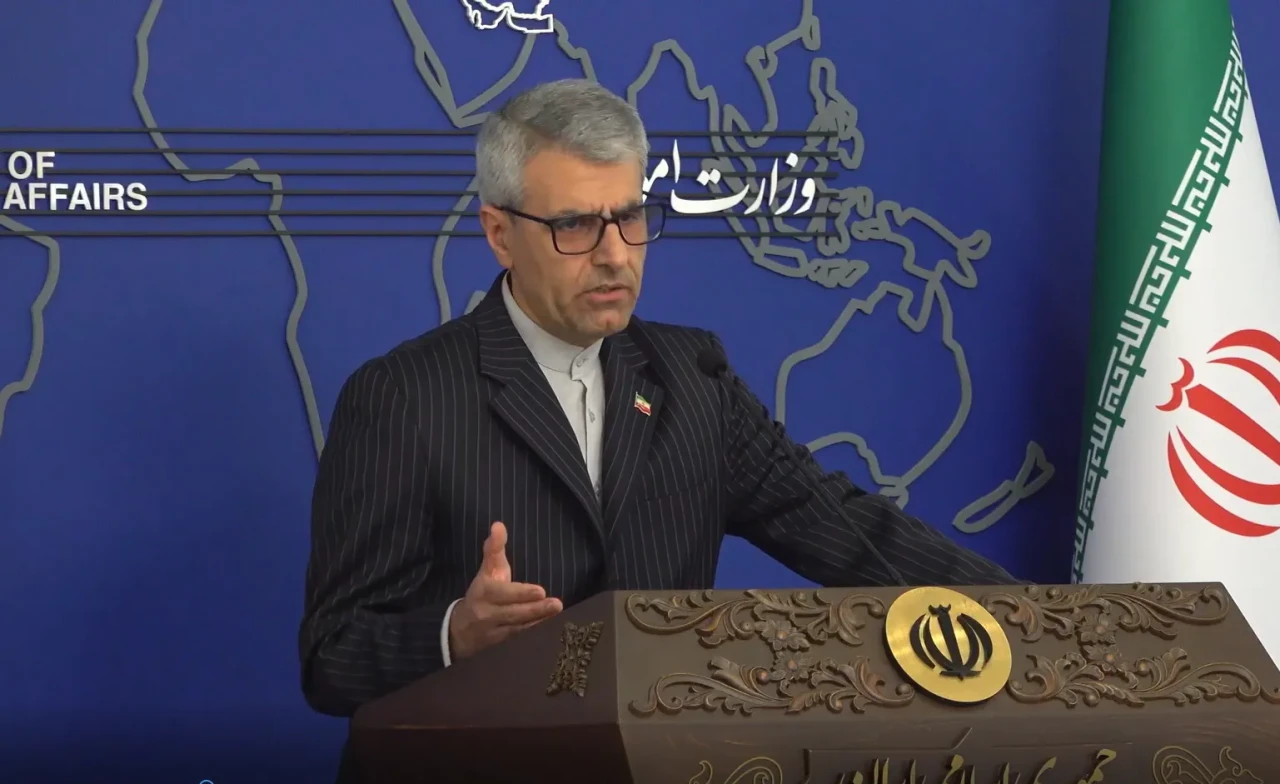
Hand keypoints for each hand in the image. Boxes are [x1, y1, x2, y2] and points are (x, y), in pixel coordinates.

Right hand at [448, 522, 561, 660]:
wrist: (460, 630)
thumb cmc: (482, 592)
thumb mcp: (487, 570)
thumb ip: (494, 548)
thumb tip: (498, 525)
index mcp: (484, 592)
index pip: (503, 593)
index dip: (521, 593)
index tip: (540, 591)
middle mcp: (487, 614)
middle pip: (513, 613)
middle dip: (535, 610)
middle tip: (557, 605)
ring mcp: (494, 633)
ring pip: (518, 629)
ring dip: (538, 624)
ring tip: (557, 617)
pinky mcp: (501, 646)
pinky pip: (518, 642)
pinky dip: (533, 637)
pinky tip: (549, 632)